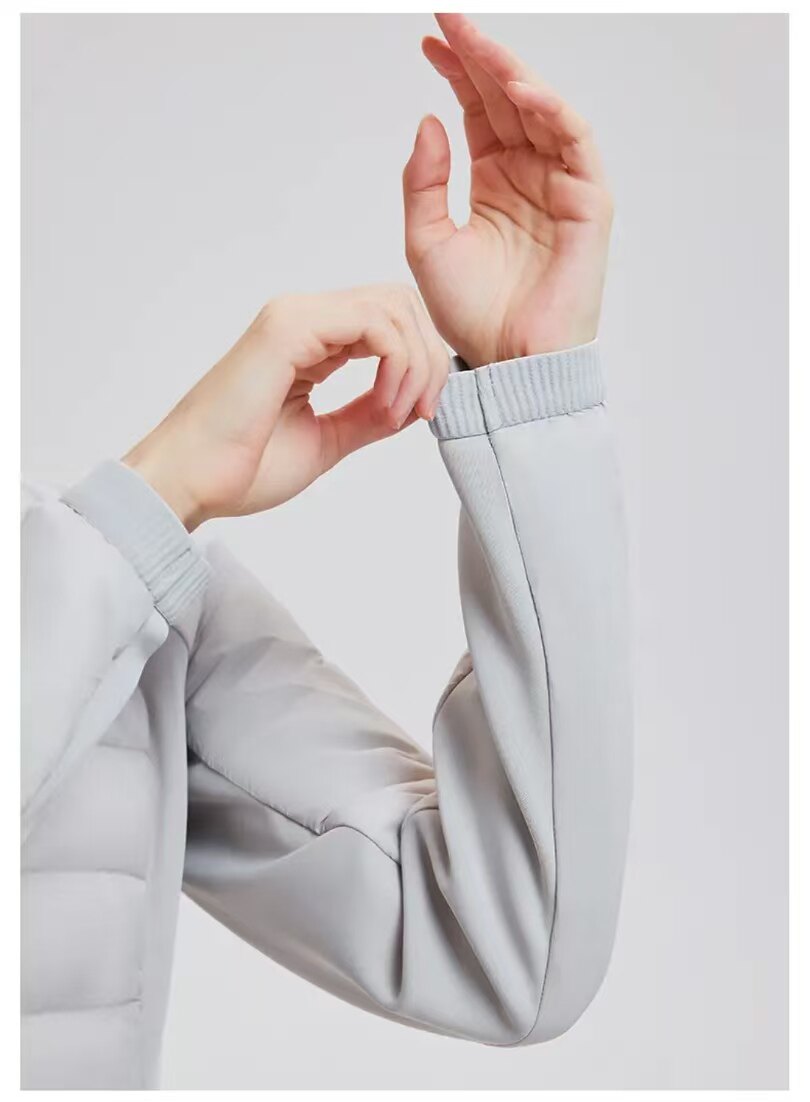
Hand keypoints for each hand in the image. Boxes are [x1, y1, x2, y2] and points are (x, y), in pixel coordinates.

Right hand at [123, 285, 448, 529]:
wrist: (188, 484)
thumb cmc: (241, 469)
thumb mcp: (325, 440)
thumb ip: (368, 417)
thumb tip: (413, 404)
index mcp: (308, 342)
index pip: (387, 322)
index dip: (421, 363)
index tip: (422, 416)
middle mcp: (302, 319)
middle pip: (398, 304)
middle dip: (427, 356)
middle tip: (425, 411)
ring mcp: (293, 318)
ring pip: (392, 308)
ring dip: (415, 362)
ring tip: (402, 413)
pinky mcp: (288, 329)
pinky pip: (373, 323)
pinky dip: (397, 362)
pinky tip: (385, 405)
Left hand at [403, 13, 612, 367]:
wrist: (506, 362)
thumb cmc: (470, 314)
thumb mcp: (427, 242)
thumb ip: (423, 184)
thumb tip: (429, 120)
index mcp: (493, 182)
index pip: (477, 111)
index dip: (456, 74)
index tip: (427, 42)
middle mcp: (527, 176)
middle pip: (507, 100)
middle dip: (480, 57)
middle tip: (449, 20)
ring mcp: (560, 186)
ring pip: (541, 111)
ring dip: (511, 73)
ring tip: (477, 44)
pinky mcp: (588, 204)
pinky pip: (575, 143)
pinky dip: (552, 112)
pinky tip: (520, 91)